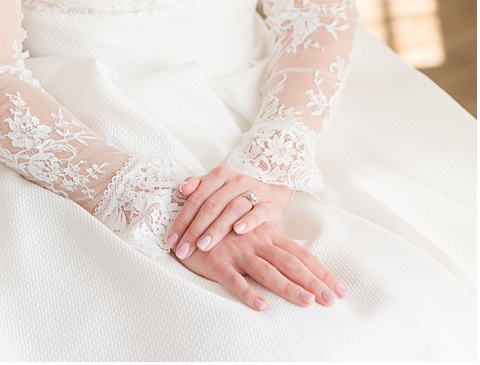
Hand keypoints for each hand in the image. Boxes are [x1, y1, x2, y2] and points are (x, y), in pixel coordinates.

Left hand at [166, 165, 291, 257]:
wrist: (270, 194)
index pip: (195, 199)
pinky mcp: (270, 205)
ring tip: (204, 245)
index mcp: (218, 175)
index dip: (182, 220)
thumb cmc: (234, 194)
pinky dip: (248, 221)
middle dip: (195, 229)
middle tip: (185, 249)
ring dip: (216, 229)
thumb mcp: (215, 188)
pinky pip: (258, 212)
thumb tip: (183, 188)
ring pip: (232, 209)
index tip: (172, 240)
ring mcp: (254, 191)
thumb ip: (197, 187)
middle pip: (211, 205)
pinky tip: (237, 231)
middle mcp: (235, 181)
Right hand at [175, 221, 346, 310]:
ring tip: (307, 301)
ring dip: (288, 287)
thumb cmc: (221, 230)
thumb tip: (300, 263)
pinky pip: (233, 279)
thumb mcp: (250, 232)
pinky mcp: (216, 261)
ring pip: (266, 271)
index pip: (301, 255)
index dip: (321, 272)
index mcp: (267, 234)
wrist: (186, 221)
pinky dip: (246, 292)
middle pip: (289, 263)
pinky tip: (261, 305)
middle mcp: (255, 241)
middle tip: (331, 300)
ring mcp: (236, 251)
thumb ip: (272, 244)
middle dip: (313, 282)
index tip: (340, 290)